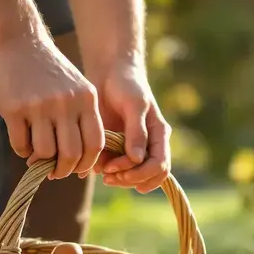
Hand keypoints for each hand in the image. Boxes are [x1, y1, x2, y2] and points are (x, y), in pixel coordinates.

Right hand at [0, 36, 105, 179]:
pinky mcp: (14, 109)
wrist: (17, 42)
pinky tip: (22, 143)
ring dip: (41, 162)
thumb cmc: (48, 70)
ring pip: (45, 152)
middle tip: (55, 172)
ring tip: (37, 156)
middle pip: (71, 154)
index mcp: (86, 99)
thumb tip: (81, 163)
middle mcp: (66, 103)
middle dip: (63, 170)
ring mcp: (39, 106)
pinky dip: (22, 151)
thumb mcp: (76, 88)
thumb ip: (82, 119)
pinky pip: (21, 144)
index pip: (95, 144)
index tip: (78, 170)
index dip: (87, 164)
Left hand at [85, 60, 170, 193]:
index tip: (120, 171)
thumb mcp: (134, 105)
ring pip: (132, 176)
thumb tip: (137, 159)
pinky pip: (115, 168)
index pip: (160, 166)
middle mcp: (149, 145)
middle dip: (129, 179)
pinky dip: (106, 172)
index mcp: (159, 135)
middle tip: (108, 176)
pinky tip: (94, 167)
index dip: (142, 174)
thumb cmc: (127, 85)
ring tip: (102, 173)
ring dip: (118, 178)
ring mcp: (133, 148)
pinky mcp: (116, 148)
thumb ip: (137, 132)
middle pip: (148, 176)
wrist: (108, 74)